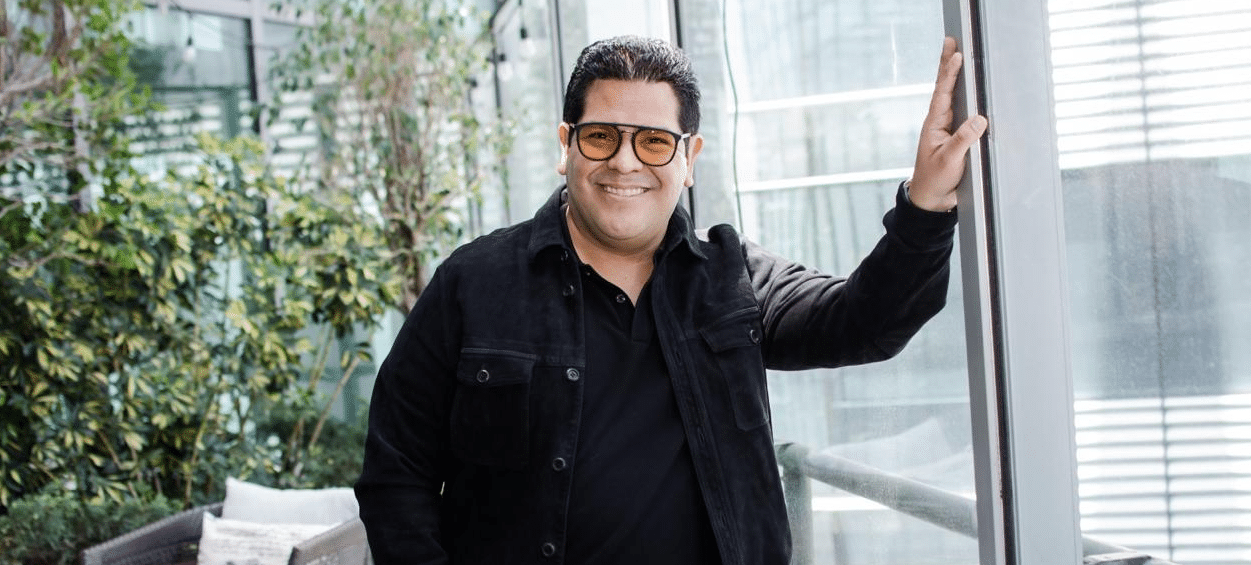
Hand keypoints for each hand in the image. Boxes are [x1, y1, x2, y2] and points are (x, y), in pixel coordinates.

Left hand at [909, 37, 987, 211]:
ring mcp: (948, 127)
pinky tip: (972, 84)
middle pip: (945, 88)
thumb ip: (963, 140)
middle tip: (951, 41)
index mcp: (934, 125)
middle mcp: (940, 122)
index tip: (955, 56)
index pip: (942, 94)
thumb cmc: (935, 180)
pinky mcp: (958, 135)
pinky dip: (967, 94)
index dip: (949, 74)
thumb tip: (980, 119)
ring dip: (957, 75)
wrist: (932, 198)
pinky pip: (964, 111)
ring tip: (957, 53)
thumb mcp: (949, 160)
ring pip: (954, 96)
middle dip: (948, 64)